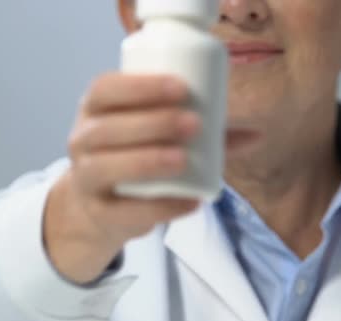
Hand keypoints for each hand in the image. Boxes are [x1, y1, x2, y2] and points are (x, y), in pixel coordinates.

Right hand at [44, 73, 200, 283]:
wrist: (99, 205)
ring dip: (146, 160)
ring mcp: (85, 179)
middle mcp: (82, 140)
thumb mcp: (159, 136)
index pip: (106, 89)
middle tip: (193, 123)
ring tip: (182, 158)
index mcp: (96, 110)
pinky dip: (160, 207)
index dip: (139, 86)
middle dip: (151, 123)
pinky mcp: (100, 213)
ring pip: (105, 167)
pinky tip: (190, 202)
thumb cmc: (136, 156)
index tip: (180, 87)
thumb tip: (257, 134)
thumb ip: (206, 134)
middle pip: (107, 128)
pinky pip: (124, 212)